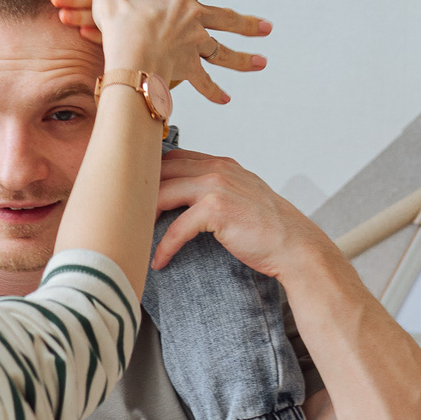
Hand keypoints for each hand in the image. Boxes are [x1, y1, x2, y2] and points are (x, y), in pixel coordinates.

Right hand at [61, 0, 265, 103]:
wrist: (131, 58)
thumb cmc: (121, 20)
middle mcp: (194, 17)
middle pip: (228, 20)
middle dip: (249, 24)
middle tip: (268, 28)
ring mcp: (193, 44)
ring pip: (223, 52)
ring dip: (244, 59)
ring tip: (262, 62)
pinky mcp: (186, 67)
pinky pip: (203, 81)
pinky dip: (213, 92)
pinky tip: (225, 99)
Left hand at [149, 149, 329, 274]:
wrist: (295, 246)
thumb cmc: (269, 229)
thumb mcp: (242, 198)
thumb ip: (217, 190)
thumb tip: (186, 200)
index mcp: (223, 164)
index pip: (175, 158)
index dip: (152, 173)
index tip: (134, 191)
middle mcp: (218, 169)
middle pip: (164, 171)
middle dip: (141, 191)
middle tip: (125, 214)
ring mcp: (217, 186)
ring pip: (164, 193)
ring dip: (145, 216)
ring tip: (133, 236)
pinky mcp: (216, 210)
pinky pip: (178, 227)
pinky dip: (164, 246)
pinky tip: (158, 261)